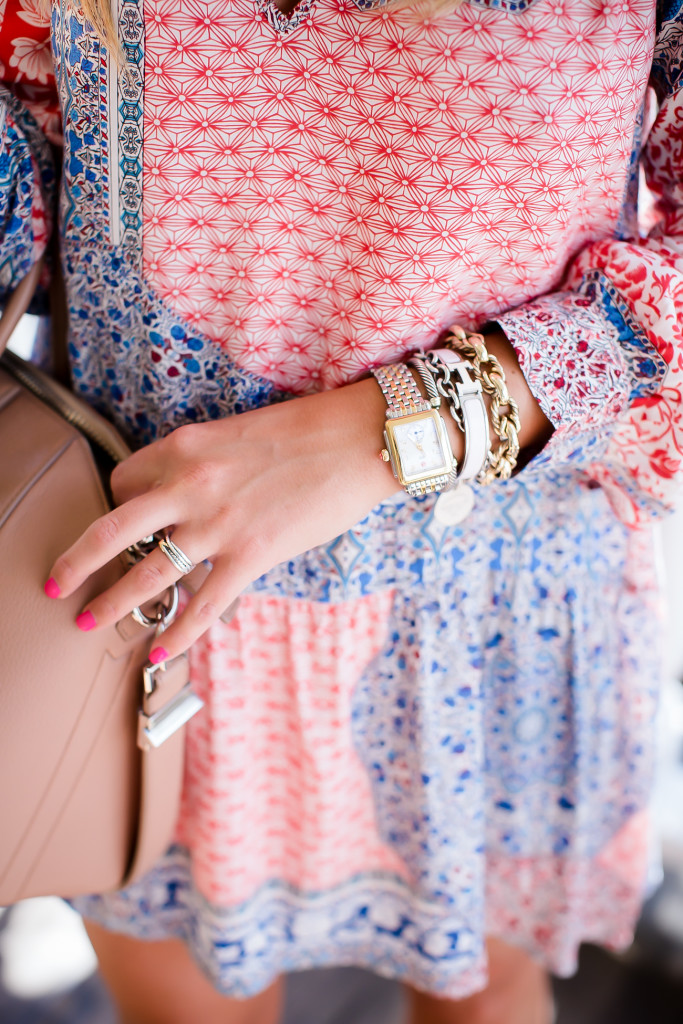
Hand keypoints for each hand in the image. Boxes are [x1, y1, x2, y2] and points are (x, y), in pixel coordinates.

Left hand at [45, 380, 400, 659]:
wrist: (359, 439)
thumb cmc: (306, 432)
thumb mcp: (237, 434)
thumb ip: (203, 466)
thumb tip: (188, 502)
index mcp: (185, 447)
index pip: (125, 481)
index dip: (116, 506)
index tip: (119, 527)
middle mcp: (190, 484)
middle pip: (112, 528)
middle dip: (77, 561)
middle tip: (55, 583)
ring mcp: (218, 523)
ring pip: (149, 574)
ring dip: (113, 602)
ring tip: (89, 622)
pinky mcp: (252, 554)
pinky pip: (203, 605)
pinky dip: (178, 635)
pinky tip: (159, 653)